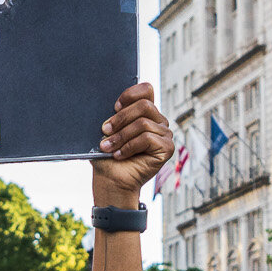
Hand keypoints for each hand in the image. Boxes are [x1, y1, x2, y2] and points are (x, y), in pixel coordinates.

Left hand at [92, 83, 172, 204]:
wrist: (111, 180)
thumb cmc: (108, 156)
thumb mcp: (108, 131)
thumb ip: (113, 115)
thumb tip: (108, 104)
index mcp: (146, 113)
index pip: (146, 90)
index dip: (130, 94)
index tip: (114, 107)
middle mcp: (158, 122)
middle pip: (144, 105)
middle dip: (121, 118)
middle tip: (105, 130)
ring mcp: (165, 135)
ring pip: (143, 123)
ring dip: (121, 136)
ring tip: (108, 147)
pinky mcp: (167, 148)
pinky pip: (147, 138)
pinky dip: (129, 147)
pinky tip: (120, 155)